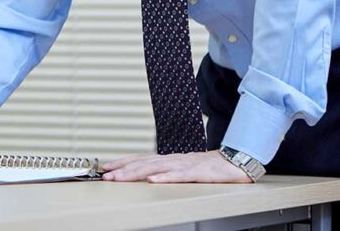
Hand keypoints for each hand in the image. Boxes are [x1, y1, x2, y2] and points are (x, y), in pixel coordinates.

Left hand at [102, 150, 252, 182]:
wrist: (234, 162)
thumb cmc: (208, 168)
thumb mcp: (182, 170)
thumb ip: (165, 172)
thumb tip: (145, 177)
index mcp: (167, 160)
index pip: (139, 159)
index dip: (122, 163)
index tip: (105, 168)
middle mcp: (172, 160)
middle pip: (142, 163)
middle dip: (122, 170)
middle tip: (106, 176)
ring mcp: (183, 165)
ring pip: (155, 168)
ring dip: (135, 173)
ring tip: (120, 178)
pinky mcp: (197, 172)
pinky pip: (178, 175)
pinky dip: (165, 177)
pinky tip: (153, 180)